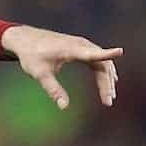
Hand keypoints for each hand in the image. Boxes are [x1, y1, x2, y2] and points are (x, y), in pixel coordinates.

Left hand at [0, 25, 122, 109]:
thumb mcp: (40, 74)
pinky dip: (103, 72)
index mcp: (70, 49)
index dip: (106, 53)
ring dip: (106, 79)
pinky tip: (107, 83)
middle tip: (108, 102)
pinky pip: (97, 59)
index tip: (120, 51)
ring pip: (101, 62)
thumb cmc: (31, 55)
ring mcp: (82, 44)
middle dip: (106, 83)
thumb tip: (63, 107)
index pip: (92, 53)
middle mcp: (80, 44)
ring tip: (108, 97)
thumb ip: (52, 90)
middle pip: (101, 64)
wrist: (25, 38)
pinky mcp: (80, 46)